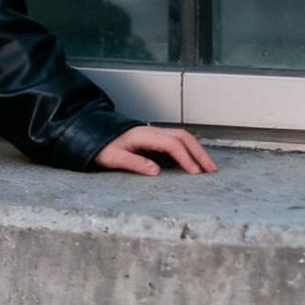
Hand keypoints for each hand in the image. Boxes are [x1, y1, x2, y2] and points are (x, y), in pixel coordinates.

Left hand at [94, 125, 216, 175]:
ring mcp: (154, 133)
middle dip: (199, 153)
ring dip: (197, 150)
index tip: (195, 172)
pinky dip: (189, 150)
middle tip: (211, 170)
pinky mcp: (154, 138)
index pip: (171, 144)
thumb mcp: (112, 157)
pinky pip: (177, 141)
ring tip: (208, 167)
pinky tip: (195, 162)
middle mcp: (151, 131)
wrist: (92, 133)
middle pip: (183, 137)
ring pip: (183, 137)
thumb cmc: (101, 146)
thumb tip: (155, 170)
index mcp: (143, 135)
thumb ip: (133, 162)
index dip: (185, 158)